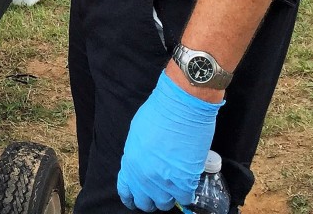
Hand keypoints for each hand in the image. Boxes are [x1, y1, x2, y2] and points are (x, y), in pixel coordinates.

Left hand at [117, 72, 221, 211]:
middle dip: (151, 199)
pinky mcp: (184, 182)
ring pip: (165, 204)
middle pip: (146, 202)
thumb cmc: (158, 114)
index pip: (126, 191)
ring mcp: (164, 181)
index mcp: (129, 161)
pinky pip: (184, 198)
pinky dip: (185, 192)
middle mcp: (144, 176)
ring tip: (173, 186)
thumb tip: (142, 166)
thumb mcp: (137, 134)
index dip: (132, 197)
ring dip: (169, 196)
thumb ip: (137, 155)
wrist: (180, 107)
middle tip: (159, 191)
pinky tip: (186, 182)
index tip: (136, 199)